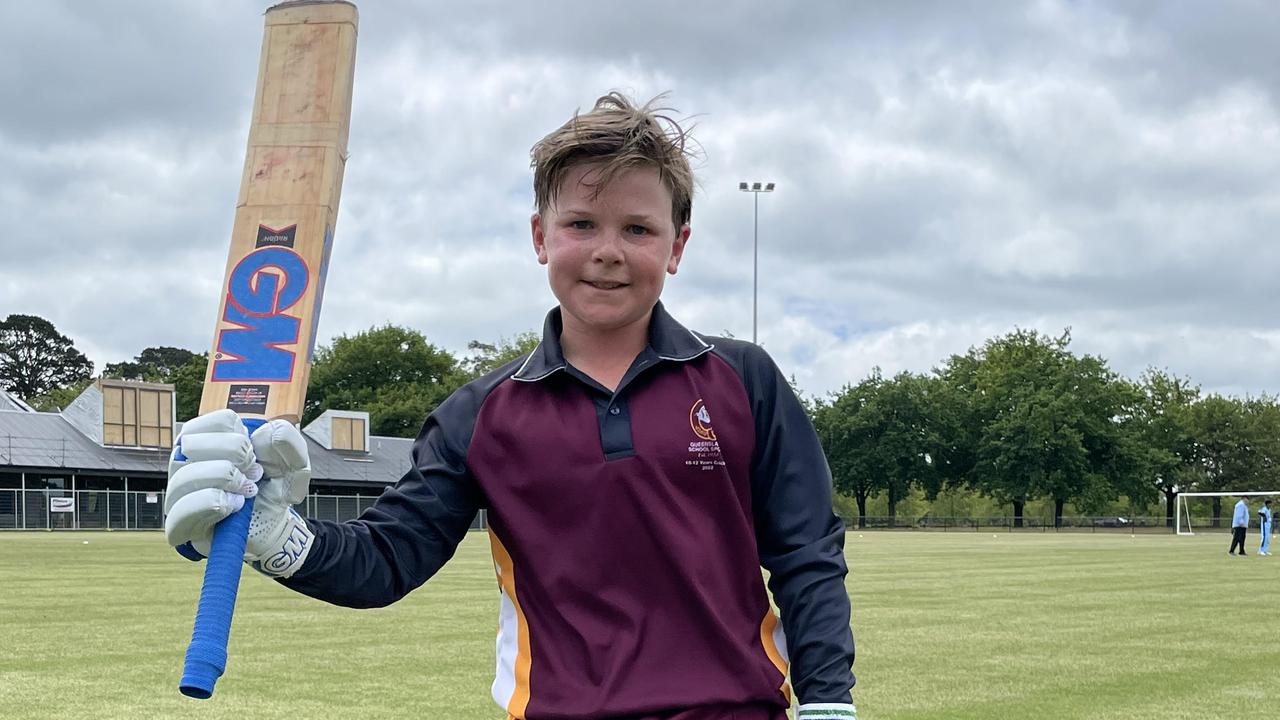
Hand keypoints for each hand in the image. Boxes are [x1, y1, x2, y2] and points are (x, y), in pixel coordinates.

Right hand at [164, 409, 314, 577]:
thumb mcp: (293, 463)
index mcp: (207, 440)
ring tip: (247, 492)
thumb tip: (265, 433)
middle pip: (192, 442)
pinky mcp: (178, 524)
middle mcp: (184, 462)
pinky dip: (211, 504)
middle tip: (254, 474)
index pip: (214, 422)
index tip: (255, 453)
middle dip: (234, 456)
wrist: (273, 527)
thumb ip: (287, 441)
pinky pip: (180, 511)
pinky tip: (233, 506)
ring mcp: (178, 493)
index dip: (240, 436)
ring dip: (225, 480)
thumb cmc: (273, 489)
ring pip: (185, 476)